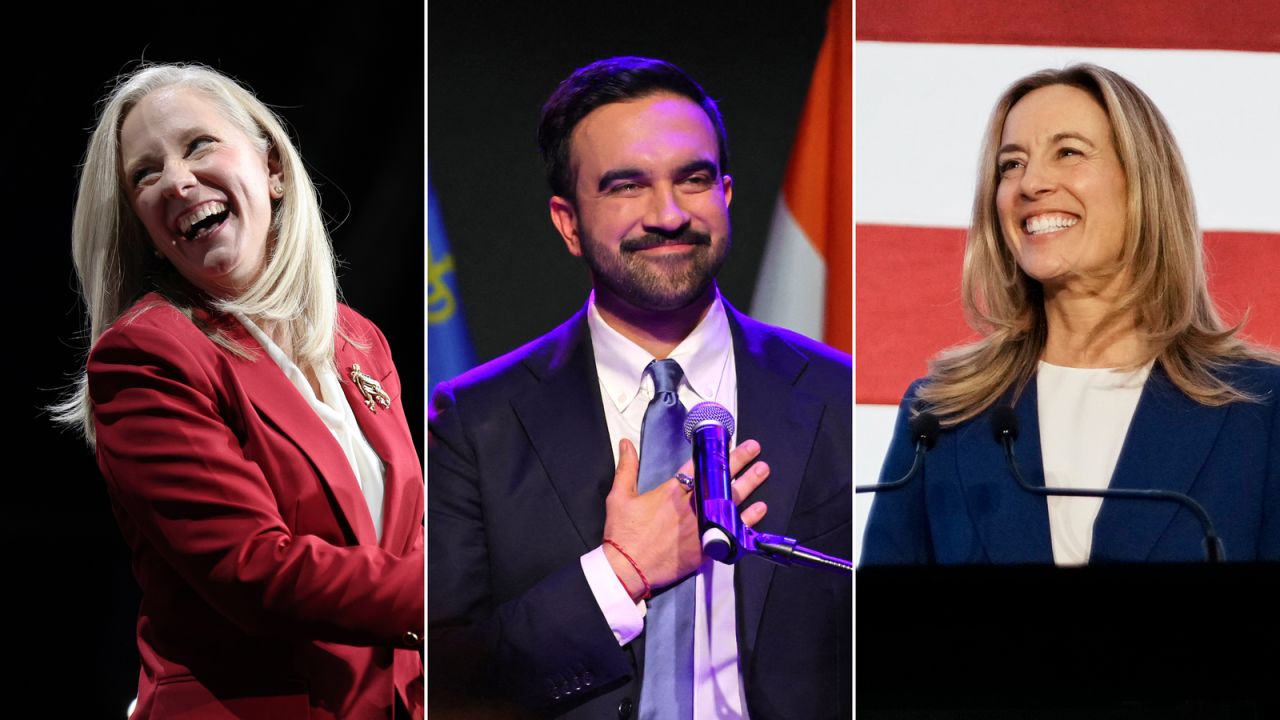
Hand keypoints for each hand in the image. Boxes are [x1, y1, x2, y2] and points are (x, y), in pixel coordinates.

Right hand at [602, 438, 770, 600]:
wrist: (627, 569)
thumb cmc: (623, 535)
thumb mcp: (619, 496)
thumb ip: (626, 468)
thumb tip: (626, 444)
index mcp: (670, 493)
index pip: (697, 465)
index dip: (712, 451)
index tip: (726, 440)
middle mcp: (689, 507)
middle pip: (718, 480)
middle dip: (737, 462)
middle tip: (753, 449)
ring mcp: (700, 526)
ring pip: (729, 501)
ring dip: (748, 484)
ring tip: (762, 470)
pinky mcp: (705, 546)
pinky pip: (732, 529)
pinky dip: (747, 519)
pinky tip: (759, 509)